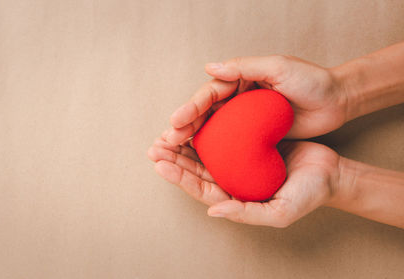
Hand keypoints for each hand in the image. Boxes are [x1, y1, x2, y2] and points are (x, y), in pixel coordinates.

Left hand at [148, 138, 340, 227]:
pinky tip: (192, 121)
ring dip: (182, 145)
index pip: (200, 189)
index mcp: (234, 198)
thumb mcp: (280, 212)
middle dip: (173, 159)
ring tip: (164, 135)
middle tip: (154, 147)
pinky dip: (205, 130)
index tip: (161, 164)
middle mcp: (231, 181)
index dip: (179, 177)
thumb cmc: (308, 194)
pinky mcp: (246, 145)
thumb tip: (213, 212)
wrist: (331, 172)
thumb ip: (246, 214)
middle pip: (195, 170)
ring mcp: (237, 163)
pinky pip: (220, 136)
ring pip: (203, 153)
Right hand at [164, 55, 348, 144]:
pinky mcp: (253, 136)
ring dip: (190, 142)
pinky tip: (197, 163)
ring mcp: (243, 119)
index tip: (175, 122)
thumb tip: (210, 67)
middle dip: (182, 128)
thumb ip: (245, 67)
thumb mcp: (279, 67)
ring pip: (211, 130)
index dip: (190, 107)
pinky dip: (211, 152)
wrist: (338, 100)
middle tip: (165, 143)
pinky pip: (227, 144)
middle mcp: (237, 99)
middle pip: (203, 114)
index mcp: (239, 80)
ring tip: (171, 155)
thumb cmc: (311, 80)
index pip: (209, 94)